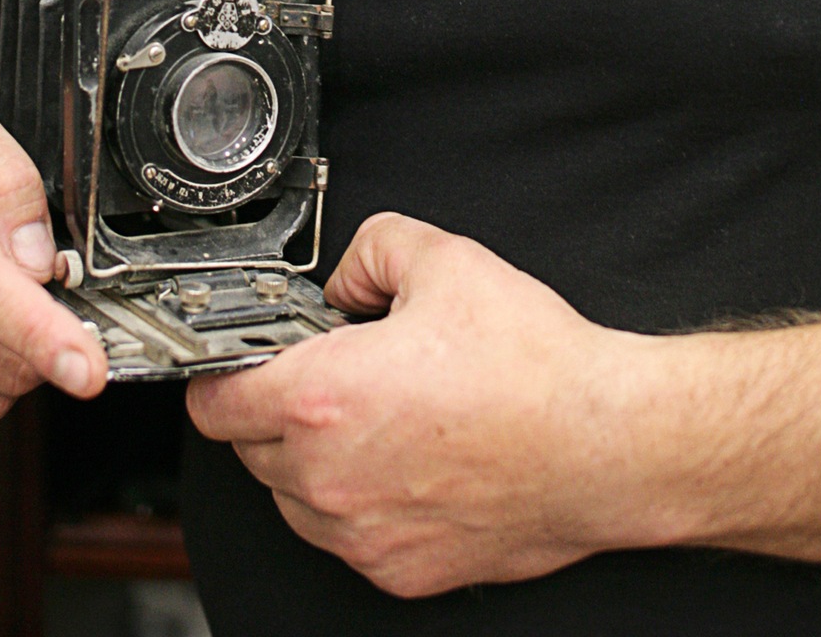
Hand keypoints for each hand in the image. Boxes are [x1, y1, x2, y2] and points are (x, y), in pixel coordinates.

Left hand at [186, 212, 667, 596]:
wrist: (604, 445)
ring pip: (293, 498)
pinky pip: (346, 536)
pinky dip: (357, 502)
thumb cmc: (535, 367)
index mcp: (324, 398)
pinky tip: (404, 459)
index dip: (223, 369)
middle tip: (330, 372)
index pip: (215, 399)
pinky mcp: (400, 571)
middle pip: (250, 447)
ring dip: (310, 460)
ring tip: (374, 416)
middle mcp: (330, 478)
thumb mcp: (445, 260)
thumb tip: (347, 276)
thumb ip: (373, 249)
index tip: (246, 356)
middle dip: (275, 406)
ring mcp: (363, 534)